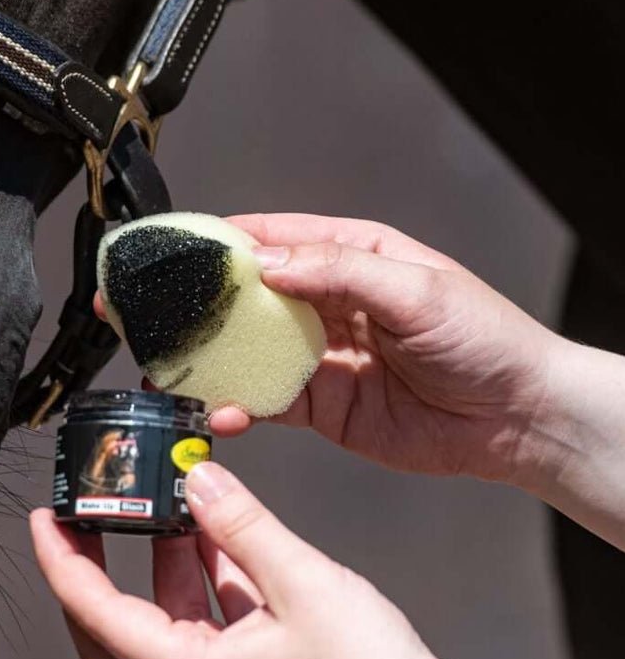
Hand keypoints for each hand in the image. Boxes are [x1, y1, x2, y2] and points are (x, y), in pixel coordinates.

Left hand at [31, 461, 454, 658]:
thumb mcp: (301, 580)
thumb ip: (242, 522)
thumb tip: (194, 475)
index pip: (96, 613)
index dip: (61, 562)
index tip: (43, 518)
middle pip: (110, 633)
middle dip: (90, 574)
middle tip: (81, 521)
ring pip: (163, 622)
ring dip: (159, 565)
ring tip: (167, 503)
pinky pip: (207, 623)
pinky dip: (203, 579)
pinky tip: (220, 534)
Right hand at [101, 213, 562, 487]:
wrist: (517, 420)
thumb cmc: (486, 340)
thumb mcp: (418, 291)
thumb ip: (339, 272)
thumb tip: (268, 264)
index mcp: (348, 255)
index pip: (268, 239)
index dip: (215, 244)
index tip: (168, 251)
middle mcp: (324, 300)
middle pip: (243, 297)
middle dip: (192, 305)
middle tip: (141, 312)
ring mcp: (318, 354)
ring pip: (244, 352)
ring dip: (206, 361)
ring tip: (167, 371)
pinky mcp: (319, 404)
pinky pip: (265, 401)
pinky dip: (236, 407)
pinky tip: (221, 414)